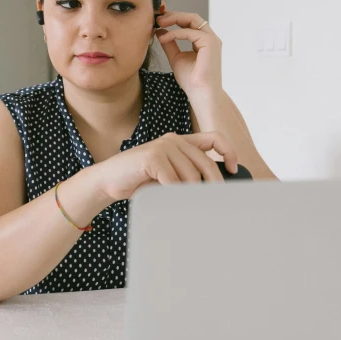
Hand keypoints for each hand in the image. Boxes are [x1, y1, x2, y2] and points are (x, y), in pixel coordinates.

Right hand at [93, 132, 237, 203]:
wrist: (108, 181)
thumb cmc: (139, 181)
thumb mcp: (169, 175)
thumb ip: (187, 175)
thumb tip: (214, 189)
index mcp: (180, 141)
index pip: (214, 138)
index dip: (228, 151)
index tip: (232, 169)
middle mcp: (173, 139)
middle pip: (205, 163)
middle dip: (212, 184)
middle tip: (212, 201)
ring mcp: (163, 146)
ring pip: (190, 175)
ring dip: (186, 193)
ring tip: (179, 201)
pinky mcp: (152, 157)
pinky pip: (172, 180)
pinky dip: (171, 193)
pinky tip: (165, 197)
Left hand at [155, 11, 222, 96]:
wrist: (200, 93)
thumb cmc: (191, 80)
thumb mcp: (176, 58)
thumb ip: (170, 44)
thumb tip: (160, 31)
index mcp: (204, 41)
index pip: (189, 23)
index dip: (174, 19)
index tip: (158, 21)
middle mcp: (210, 38)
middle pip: (192, 17)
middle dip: (173, 15)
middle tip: (157, 18)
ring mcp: (212, 39)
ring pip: (192, 20)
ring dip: (174, 19)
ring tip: (159, 24)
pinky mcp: (210, 43)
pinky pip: (190, 32)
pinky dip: (175, 33)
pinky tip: (164, 38)